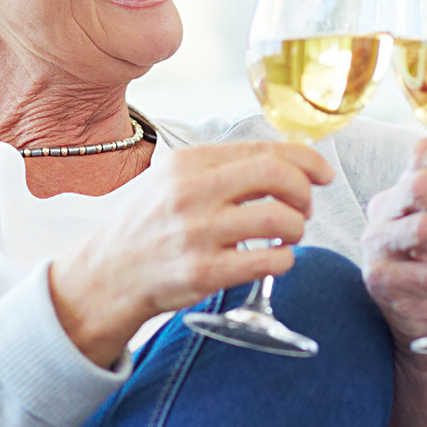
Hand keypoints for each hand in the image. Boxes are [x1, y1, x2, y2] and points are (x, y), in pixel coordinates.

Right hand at [51, 141, 332, 366]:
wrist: (104, 276)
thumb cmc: (149, 226)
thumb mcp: (174, 180)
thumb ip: (222, 168)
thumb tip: (287, 159)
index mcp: (189, 162)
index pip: (266, 150)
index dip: (307, 160)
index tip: (323, 174)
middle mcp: (191, 192)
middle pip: (278, 177)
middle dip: (305, 193)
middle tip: (303, 209)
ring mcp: (196, 233)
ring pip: (279, 219)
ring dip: (297, 228)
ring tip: (288, 236)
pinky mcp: (202, 273)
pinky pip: (268, 261)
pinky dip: (284, 260)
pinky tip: (275, 260)